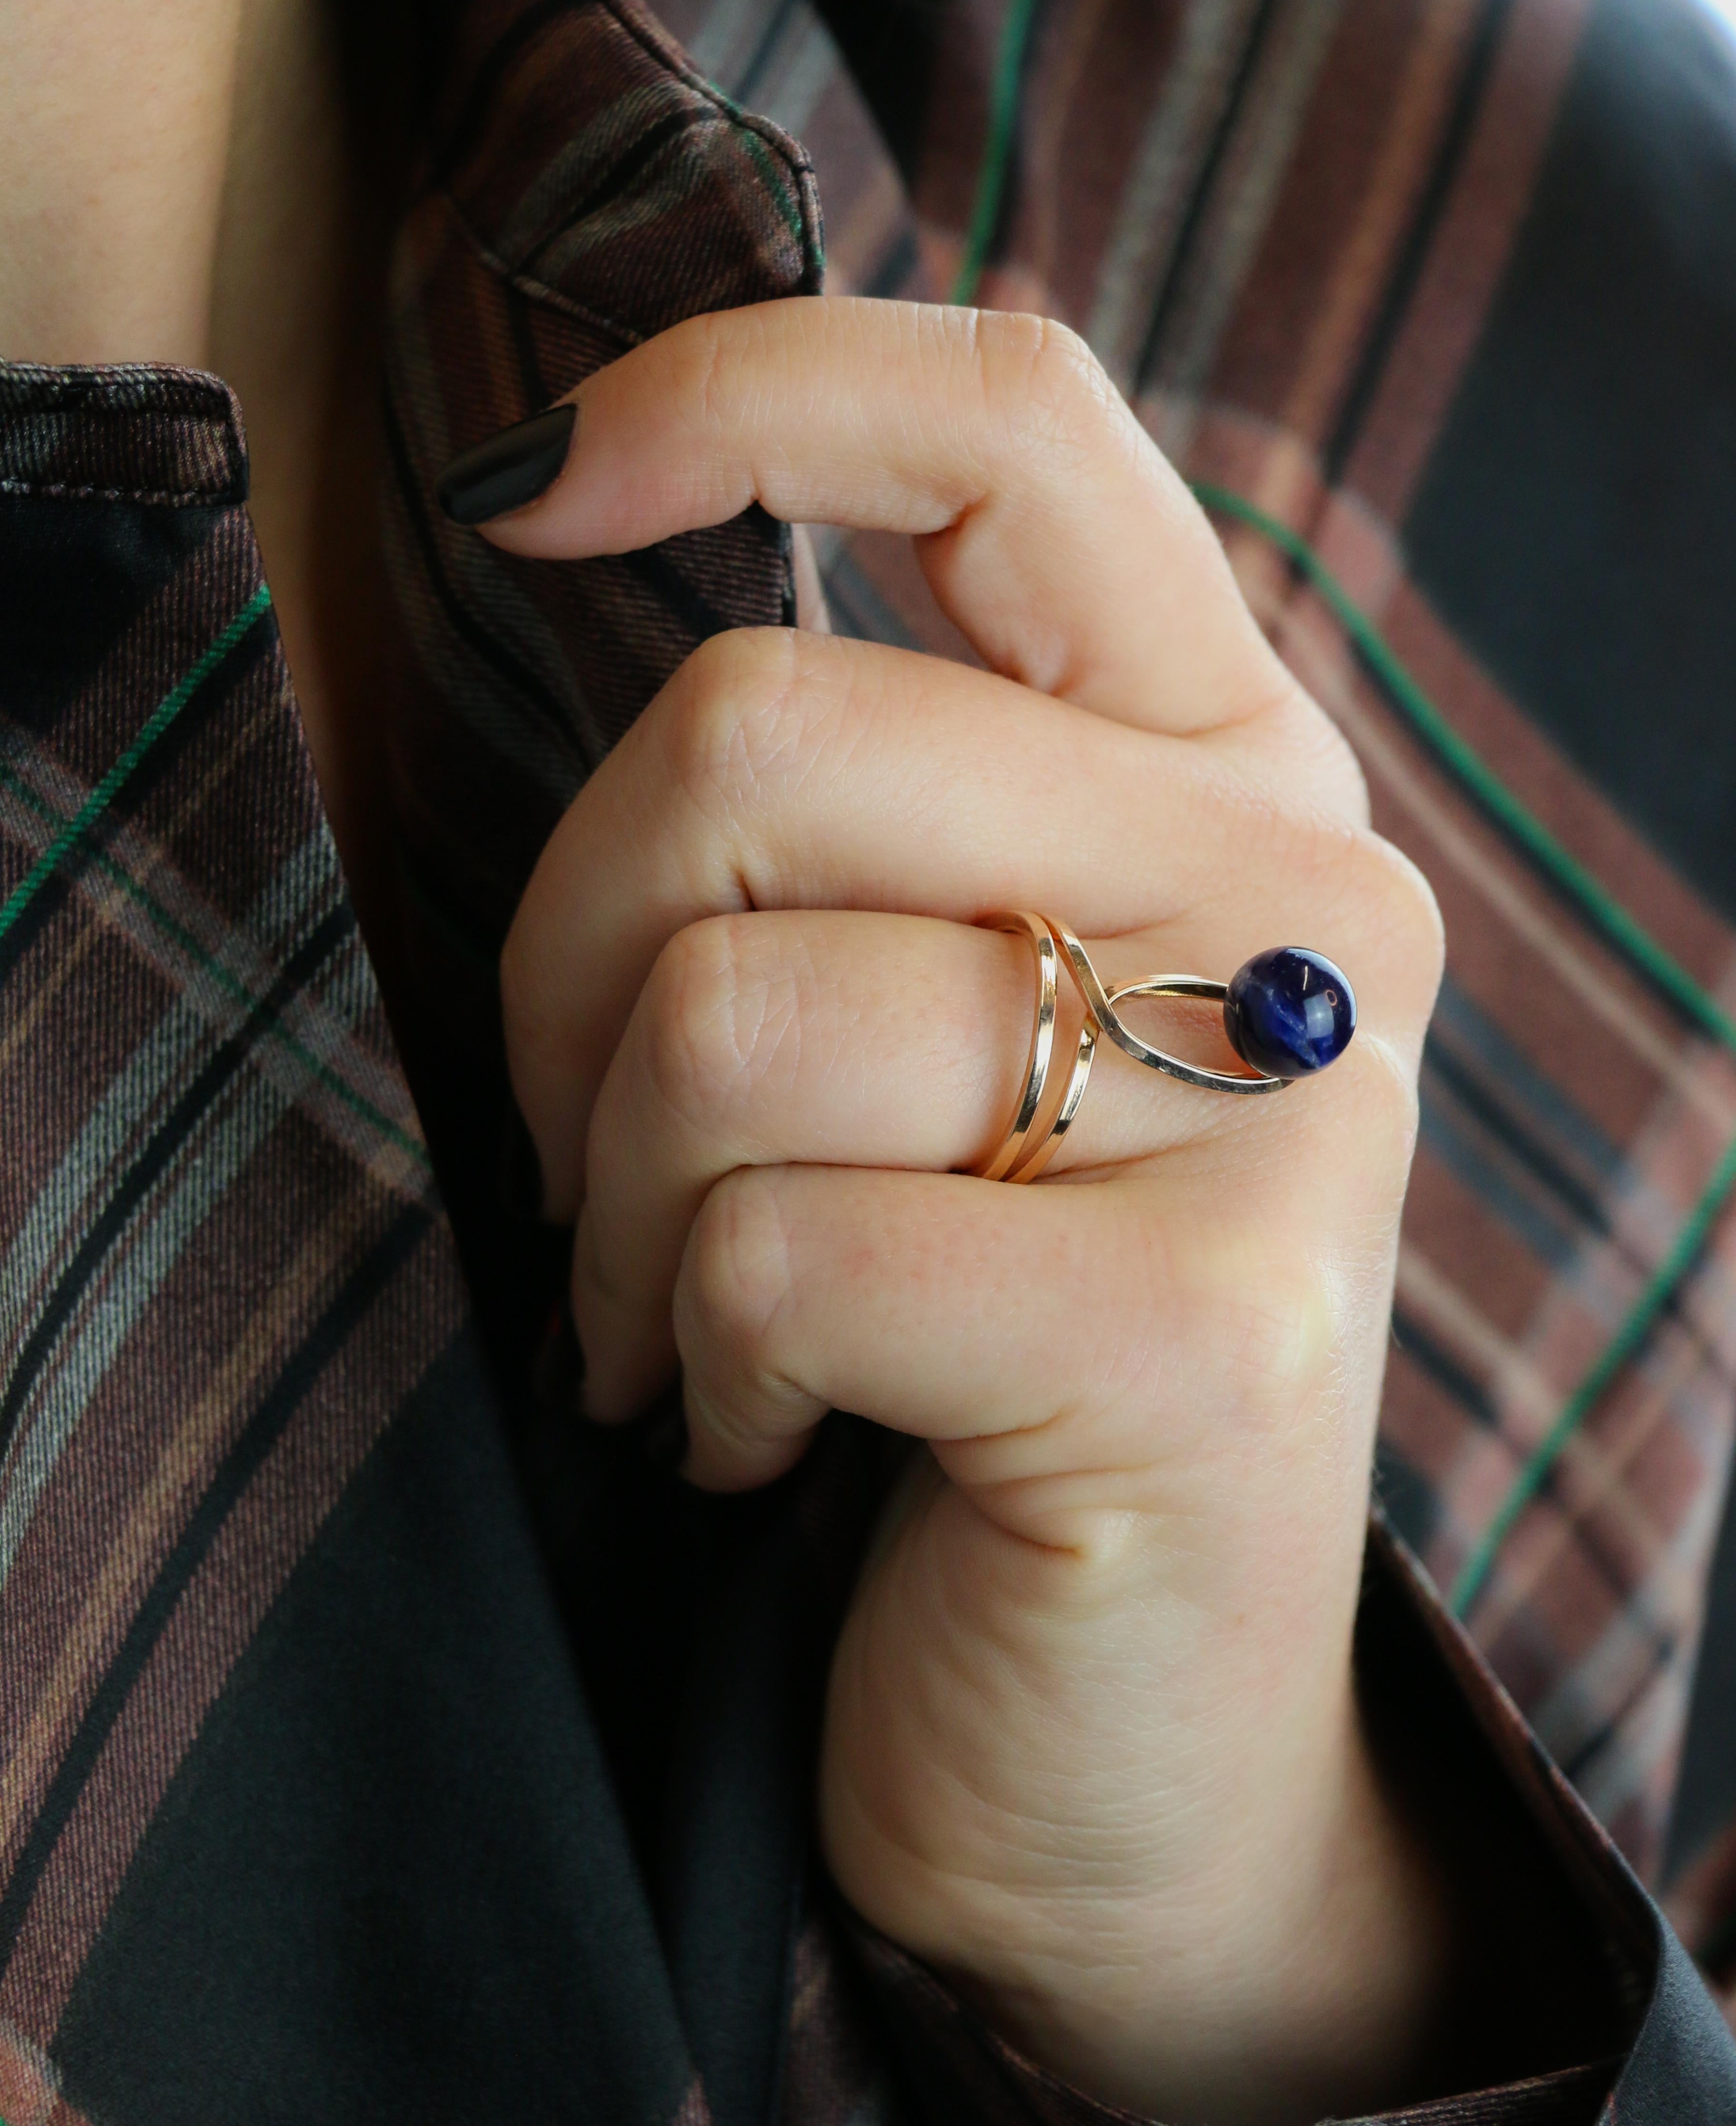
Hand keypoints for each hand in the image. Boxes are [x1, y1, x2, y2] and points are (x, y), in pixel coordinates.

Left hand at [487, 299, 1448, 2125]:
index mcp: (1223, 762)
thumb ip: (853, 788)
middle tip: (606, 1148)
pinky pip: (771, 1254)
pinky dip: (690, 1367)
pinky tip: (763, 1432)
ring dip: (614, 1208)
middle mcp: (1298, 893)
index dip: (733, 392)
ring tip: (684, 1318)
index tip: (533, 493)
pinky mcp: (1202, 1348)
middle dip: (568, 970)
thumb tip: (588, 518)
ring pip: (726, 1016)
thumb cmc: (972, 1329)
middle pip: (758, 737)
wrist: (1132, 1733)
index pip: (1007, 420)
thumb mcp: (927, 1006)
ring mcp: (1280, 1117)